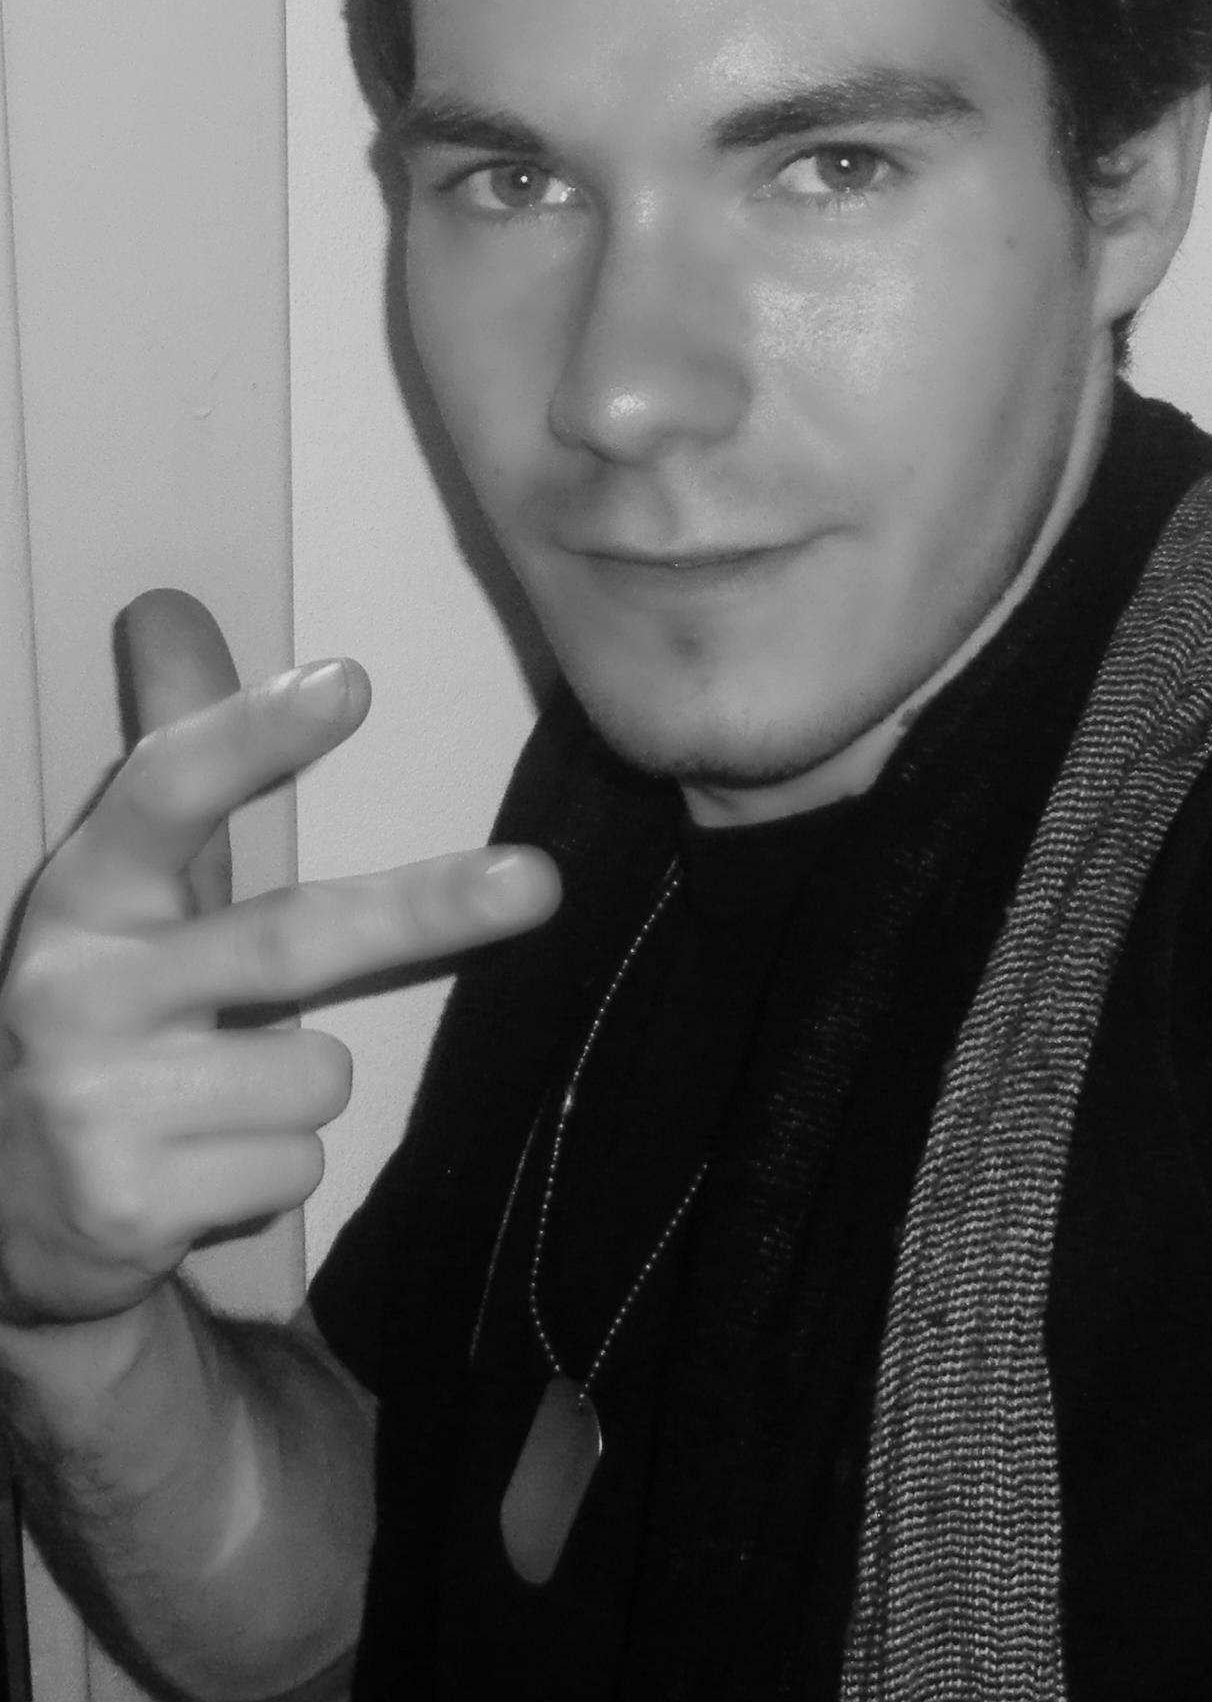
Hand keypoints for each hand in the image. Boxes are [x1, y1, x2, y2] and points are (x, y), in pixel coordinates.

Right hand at [0, 591, 558, 1328]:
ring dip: (302, 1083)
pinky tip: (201, 1165)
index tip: (348, 681)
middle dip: (425, 909)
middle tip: (538, 880)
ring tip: (218, 1096)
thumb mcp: (120, 886)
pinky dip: (275, 1163)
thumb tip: (170, 603)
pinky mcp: (131, 1202)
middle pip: (288, 938)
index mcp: (86, 892)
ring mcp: (99, 1101)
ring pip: (317, 1070)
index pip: (168, 791)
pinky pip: (298, 1161)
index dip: (254, 734)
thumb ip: (171, 752)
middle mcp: (80, 987)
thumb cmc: (102, 1013)